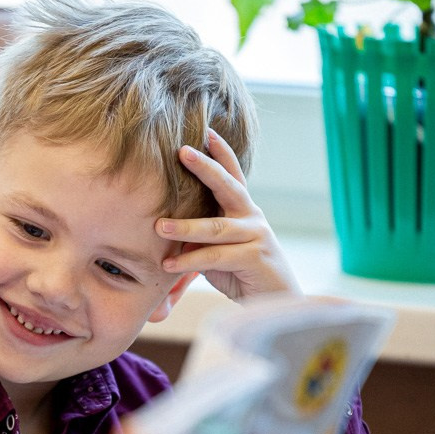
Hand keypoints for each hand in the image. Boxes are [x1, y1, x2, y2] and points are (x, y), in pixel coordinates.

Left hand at [156, 130, 301, 301]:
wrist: (275, 303)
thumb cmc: (241, 274)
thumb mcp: (216, 251)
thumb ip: (197, 239)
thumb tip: (164, 230)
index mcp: (243, 210)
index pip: (233, 175)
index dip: (221, 153)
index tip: (206, 131)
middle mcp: (251, 217)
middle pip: (228, 186)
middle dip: (205, 167)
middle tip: (182, 151)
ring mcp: (255, 236)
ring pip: (215, 227)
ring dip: (184, 227)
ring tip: (158, 226)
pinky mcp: (253, 258)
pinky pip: (215, 257)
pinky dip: (190, 261)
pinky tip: (168, 264)